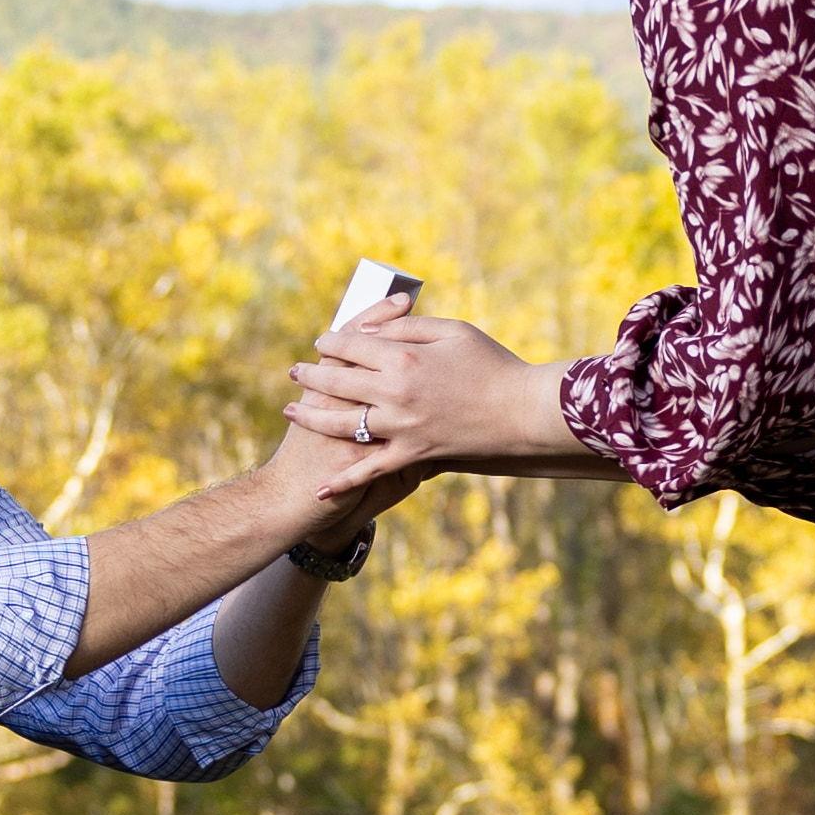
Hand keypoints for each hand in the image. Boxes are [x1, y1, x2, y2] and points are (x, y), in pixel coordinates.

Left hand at [291, 302, 585, 488]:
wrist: (522, 411)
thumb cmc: (492, 363)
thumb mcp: (453, 330)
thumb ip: (408, 325)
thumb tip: (372, 326)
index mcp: (403, 356)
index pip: (351, 345)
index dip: (330, 342)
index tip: (321, 342)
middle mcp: (394, 392)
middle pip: (337, 382)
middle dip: (310, 375)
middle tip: (294, 372)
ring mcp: (401, 427)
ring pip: (342, 424)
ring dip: (312, 417)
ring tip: (292, 411)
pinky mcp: (413, 455)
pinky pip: (371, 470)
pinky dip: (344, 482)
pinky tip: (320, 488)